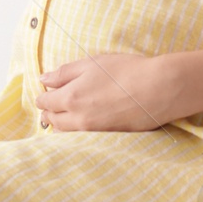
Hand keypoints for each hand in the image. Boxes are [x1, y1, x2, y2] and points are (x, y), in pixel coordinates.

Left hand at [36, 51, 187, 131]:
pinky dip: (77, 132)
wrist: (159, 89)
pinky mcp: (108, 138)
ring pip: (66, 132)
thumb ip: (65, 72)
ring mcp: (93, 131)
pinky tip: (83, 124)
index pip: (45, 102)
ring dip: (61, 124)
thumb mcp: (92, 63)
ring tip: (63, 117)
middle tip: (49, 107)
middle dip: (48, 112)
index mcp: (70, 98)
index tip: (45, 92)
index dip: (43, 96)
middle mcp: (78, 119)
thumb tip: (43, 79)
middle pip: (53, 120)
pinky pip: (83, 138)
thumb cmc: (126, 71)